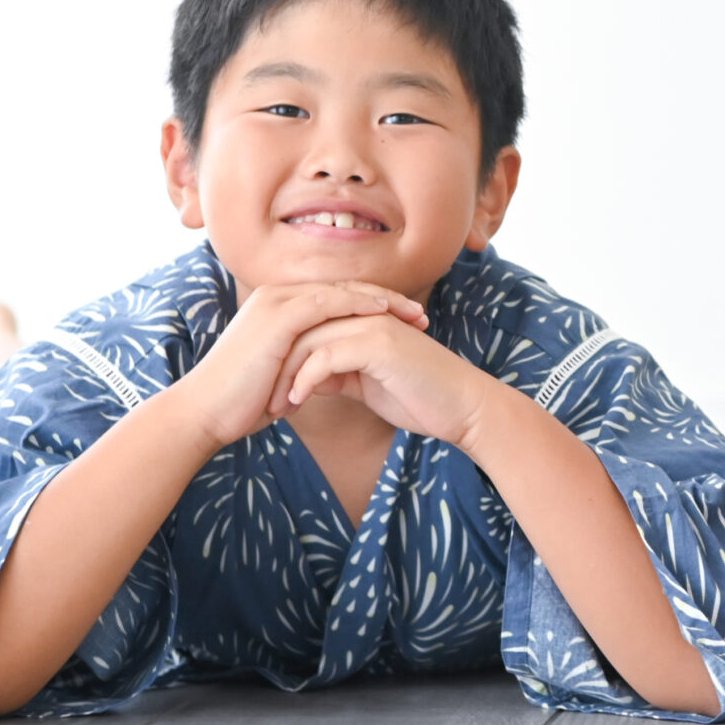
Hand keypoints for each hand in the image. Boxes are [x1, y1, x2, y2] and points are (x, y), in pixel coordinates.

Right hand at [173, 281, 429, 446]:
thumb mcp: (283, 376)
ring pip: (341, 292)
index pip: (338, 298)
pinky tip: (384, 314)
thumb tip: (332, 376)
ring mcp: (276, 303)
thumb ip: (307, 365)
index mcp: (279, 308)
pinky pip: (327, 303)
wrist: (205, 413)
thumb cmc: (242, 402)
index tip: (408, 323)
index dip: (375, 308)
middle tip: (421, 315)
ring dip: (381, 301)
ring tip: (413, 314)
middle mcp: (277, 297)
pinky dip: (358, 305)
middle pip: (345, 289)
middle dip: (387, 301)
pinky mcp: (277, 317)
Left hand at [268, 309, 498, 446]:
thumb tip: (306, 381)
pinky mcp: (378, 343)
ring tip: (274, 407)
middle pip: (301, 330)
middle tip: (261, 402)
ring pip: (308, 340)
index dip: (283, 360)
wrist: (463, 408)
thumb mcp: (370, 385)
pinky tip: (297, 402)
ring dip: (285, 375)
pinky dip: (305, 380)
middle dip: (276, 367)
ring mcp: (372, 325)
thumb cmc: (422, 399)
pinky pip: (326, 356)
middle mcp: (366, 316)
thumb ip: (340, 374)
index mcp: (363, 321)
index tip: (266, 394)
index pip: (308, 329)